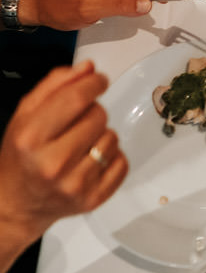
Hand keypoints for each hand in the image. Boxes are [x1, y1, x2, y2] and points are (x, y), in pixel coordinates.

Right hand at [0, 62, 126, 243]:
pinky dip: (112, 158)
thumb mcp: (24, 116)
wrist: (16, 204)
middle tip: (77, 123)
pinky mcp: (93, 199)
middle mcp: (53, 163)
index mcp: (31, 139)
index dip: (94, 83)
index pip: (76, 99)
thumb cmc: (21, 155)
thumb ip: (54, 86)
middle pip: (99, 116)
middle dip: (92, 112)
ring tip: (81, 144)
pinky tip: (91, 161)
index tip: (99, 80)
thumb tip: (88, 68)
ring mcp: (75, 184)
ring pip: (112, 138)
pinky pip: (122, 162)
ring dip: (102, 135)